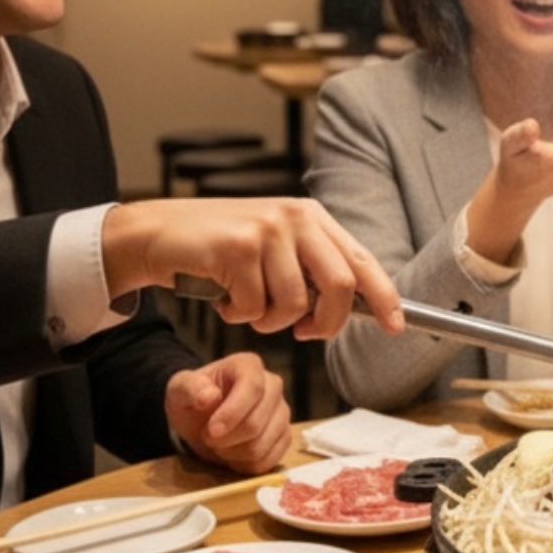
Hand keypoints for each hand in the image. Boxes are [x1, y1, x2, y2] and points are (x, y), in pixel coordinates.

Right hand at [103, 198, 400, 339]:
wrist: (156, 234)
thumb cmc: (217, 250)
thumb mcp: (274, 248)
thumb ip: (310, 270)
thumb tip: (353, 307)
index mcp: (312, 217)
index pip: (363, 261)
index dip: (384, 297)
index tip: (396, 326)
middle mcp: (295, 218)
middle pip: (339, 286)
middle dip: (326, 324)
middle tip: (303, 335)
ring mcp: (268, 230)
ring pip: (293, 305)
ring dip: (269, 322)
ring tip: (246, 306)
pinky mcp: (238, 247)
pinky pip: (255, 307)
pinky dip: (239, 315)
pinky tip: (222, 297)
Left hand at [163, 352, 291, 473]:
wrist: (202, 416)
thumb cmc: (194, 398)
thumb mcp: (180, 388)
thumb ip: (190, 388)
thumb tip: (209, 397)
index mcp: (249, 366)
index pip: (252, 388)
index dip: (232, 413)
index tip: (211, 430)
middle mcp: (273, 385)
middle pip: (256, 422)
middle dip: (226, 439)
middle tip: (207, 437)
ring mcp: (282, 412)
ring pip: (262, 445)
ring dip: (233, 454)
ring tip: (219, 445)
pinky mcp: (284, 436)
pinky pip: (269, 460)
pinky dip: (245, 465)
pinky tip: (233, 456)